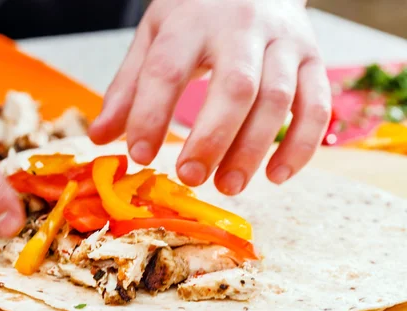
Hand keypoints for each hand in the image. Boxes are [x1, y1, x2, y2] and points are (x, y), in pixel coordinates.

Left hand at [89, 0, 330, 194]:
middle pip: (235, 87)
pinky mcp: (312, 59)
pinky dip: (301, 145)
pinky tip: (276, 176)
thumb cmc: (197, 14)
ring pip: (277, 99)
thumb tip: (100, 138)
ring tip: (227, 186)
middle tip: (190, 178)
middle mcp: (242, 27)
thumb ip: (129, 88)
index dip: (151, 115)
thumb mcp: (155, 38)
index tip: (139, 156)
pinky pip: (316, 106)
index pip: (167, 69)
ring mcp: (284, 41)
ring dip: (253, 149)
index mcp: (192, 20)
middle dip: (212, 138)